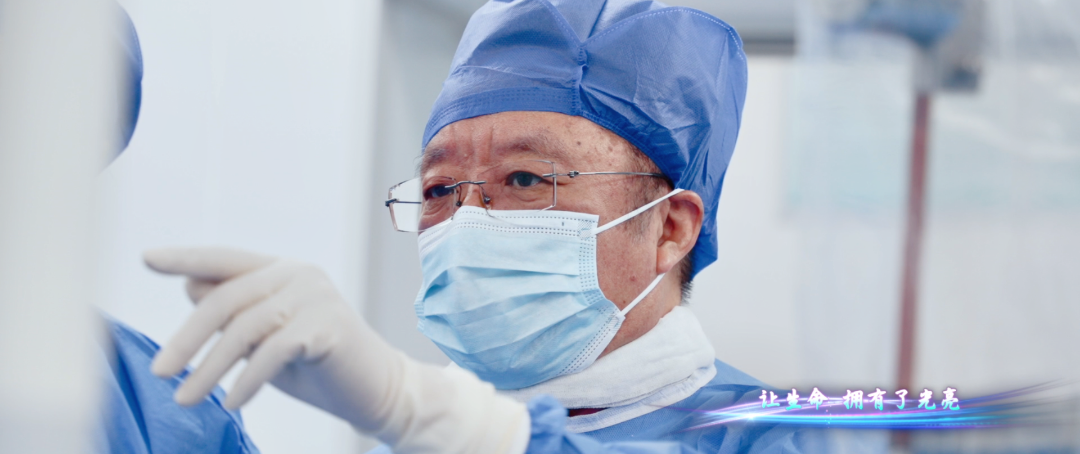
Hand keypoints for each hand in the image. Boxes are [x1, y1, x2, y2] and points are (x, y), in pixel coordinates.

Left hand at [144, 247, 528, 453]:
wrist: (378, 390)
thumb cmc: (319, 366)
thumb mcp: (266, 339)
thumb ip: (235, 315)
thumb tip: (189, 288)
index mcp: (282, 270)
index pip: (225, 259)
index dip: (185, 258)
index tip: (147, 258)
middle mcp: (298, 273)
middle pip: (226, 298)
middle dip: (188, 338)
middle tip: (160, 371)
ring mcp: (316, 296)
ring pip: (245, 328)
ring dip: (209, 368)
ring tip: (186, 398)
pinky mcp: (327, 325)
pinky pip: (272, 351)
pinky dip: (246, 380)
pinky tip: (232, 402)